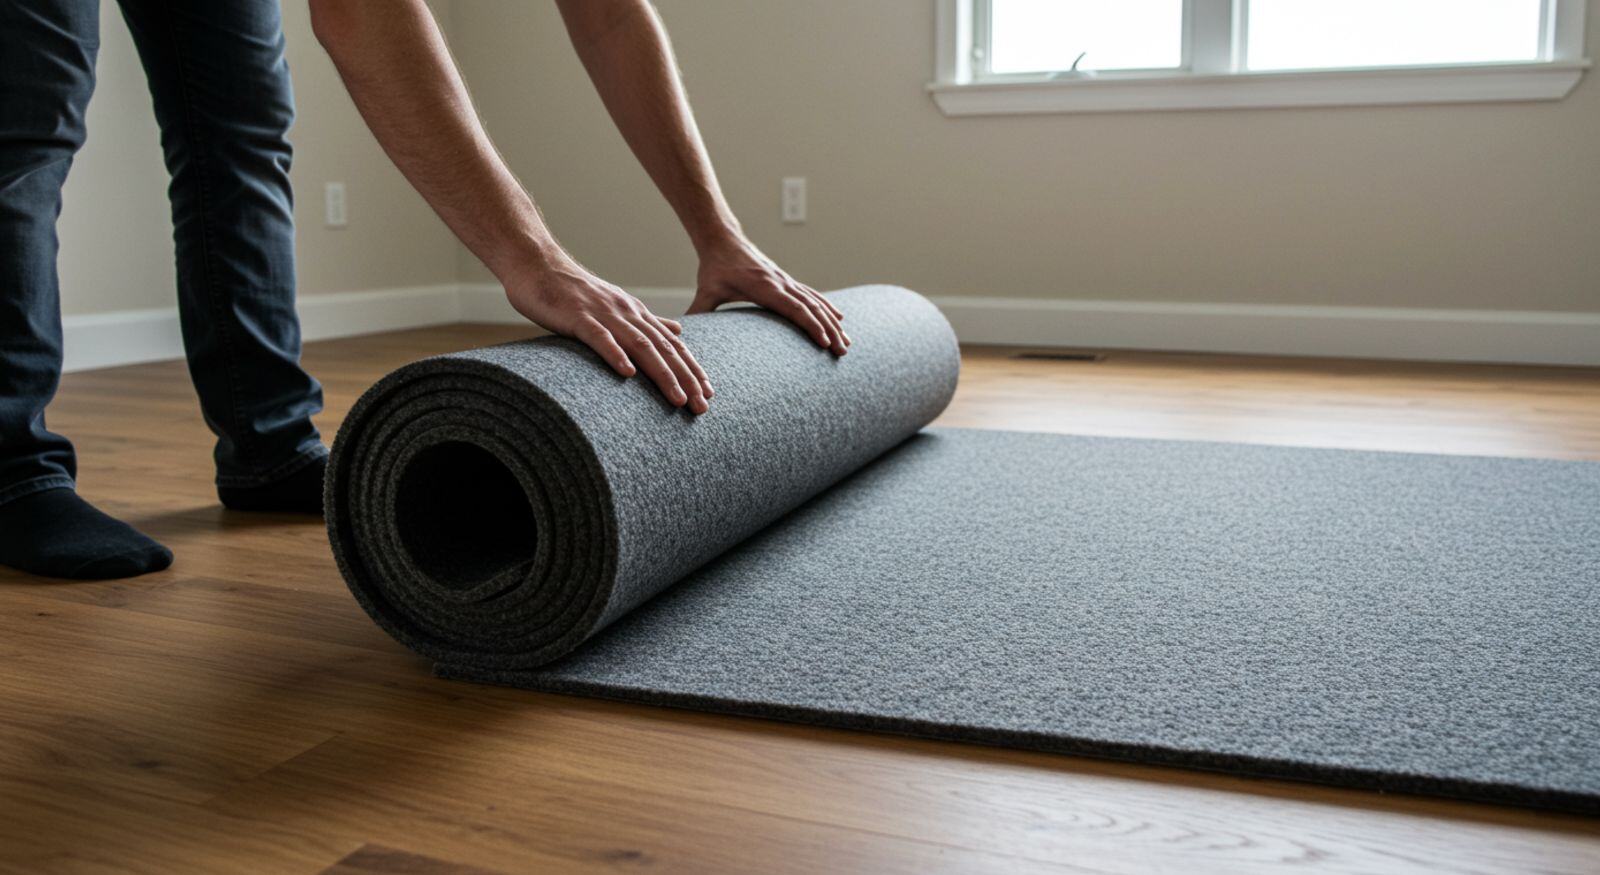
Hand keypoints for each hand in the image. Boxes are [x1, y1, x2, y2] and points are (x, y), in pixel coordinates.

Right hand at [505, 256, 712, 414]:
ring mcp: (603, 314)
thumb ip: (646, 321)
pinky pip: (599, 337)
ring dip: (662, 374)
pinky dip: (615, 354)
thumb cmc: (571, 291)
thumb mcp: (615, 306)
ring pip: (640, 345)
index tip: (708, 393)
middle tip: (702, 407)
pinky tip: (628, 374)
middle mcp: (626, 313)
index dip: (691, 368)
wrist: (536, 263)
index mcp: (635, 313)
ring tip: (678, 399)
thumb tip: (677, 331)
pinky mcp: (577, 316)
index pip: (672, 344)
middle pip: (663, 348)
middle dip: (686, 379)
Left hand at [690, 237, 848, 355]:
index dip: (811, 325)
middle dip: (829, 330)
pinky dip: (827, 307)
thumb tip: (682, 335)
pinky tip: (839, 318)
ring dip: (832, 322)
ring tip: (847, 341)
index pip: (794, 308)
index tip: (825, 342)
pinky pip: (812, 295)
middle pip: (811, 308)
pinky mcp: (786, 280)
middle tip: (843, 351)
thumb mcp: (706, 290)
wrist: (723, 238)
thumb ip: (699, 312)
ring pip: (816, 302)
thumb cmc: (714, 267)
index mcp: (764, 287)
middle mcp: (780, 282)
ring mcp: (786, 281)